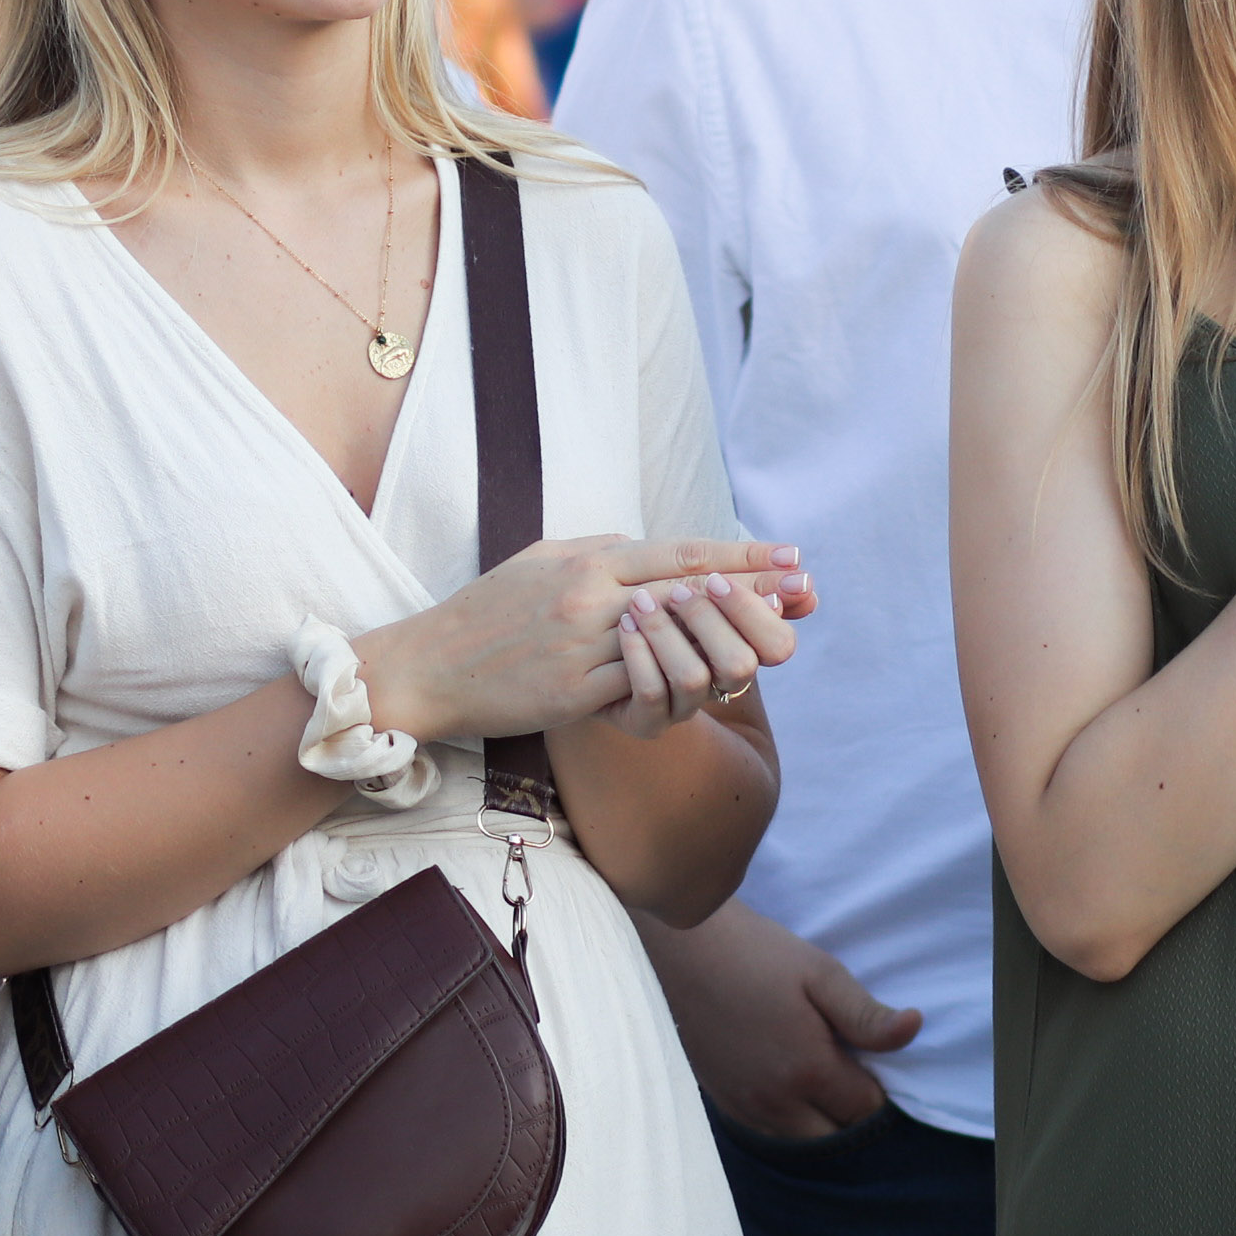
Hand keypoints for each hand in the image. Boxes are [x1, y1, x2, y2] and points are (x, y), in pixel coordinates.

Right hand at [358, 535, 790, 746]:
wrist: (430, 666)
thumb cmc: (486, 613)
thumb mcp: (539, 561)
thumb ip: (595, 552)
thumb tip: (640, 542)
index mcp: (586, 560)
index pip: (677, 553)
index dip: (738, 556)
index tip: (789, 556)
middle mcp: (590, 596)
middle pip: (689, 593)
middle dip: (753, 592)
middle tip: (805, 592)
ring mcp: (583, 646)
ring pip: (673, 644)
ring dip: (727, 644)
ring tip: (774, 644)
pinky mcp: (574, 693)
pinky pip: (640, 689)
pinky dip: (679, 686)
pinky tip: (715, 686)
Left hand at [603, 565, 801, 736]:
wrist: (602, 656)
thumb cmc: (658, 612)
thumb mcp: (696, 588)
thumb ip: (741, 580)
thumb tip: (803, 576)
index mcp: (744, 649)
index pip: (778, 644)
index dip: (755, 611)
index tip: (719, 579)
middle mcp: (720, 684)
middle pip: (740, 663)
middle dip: (711, 620)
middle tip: (677, 590)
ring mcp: (683, 706)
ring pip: (694, 678)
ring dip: (668, 634)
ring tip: (639, 601)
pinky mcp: (645, 721)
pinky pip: (651, 694)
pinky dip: (640, 655)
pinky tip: (625, 626)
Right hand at [643, 899, 921, 1139]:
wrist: (681, 948)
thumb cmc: (755, 953)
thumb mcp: (820, 972)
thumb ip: (867, 1014)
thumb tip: (915, 1029)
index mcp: (809, 1071)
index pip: (867, 1109)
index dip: (878, 1086)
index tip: (869, 1058)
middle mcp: (776, 1102)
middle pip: (837, 1137)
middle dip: (851, 1113)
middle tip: (848, 1069)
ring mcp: (745, 1106)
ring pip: (801, 1143)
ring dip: (819, 1122)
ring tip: (819, 1079)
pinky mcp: (722, 1101)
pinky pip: (767, 1134)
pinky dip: (787, 1122)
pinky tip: (786, 1085)